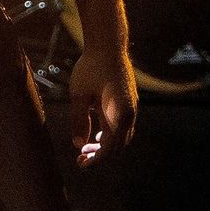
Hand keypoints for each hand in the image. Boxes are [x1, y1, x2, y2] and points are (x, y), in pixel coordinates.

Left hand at [67, 49, 137, 166]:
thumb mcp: (79, 94)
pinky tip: (95, 135)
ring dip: (105, 145)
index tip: (82, 164)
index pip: (110, 147)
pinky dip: (109, 134)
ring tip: (85, 150)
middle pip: (118, 145)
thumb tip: (78, 144)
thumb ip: (78, 120)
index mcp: (120, 115)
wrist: (108, 46)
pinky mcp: (127, 103)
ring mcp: (130, 108)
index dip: (96, 159)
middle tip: (81, 159)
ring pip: (120, 136)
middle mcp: (130, 114)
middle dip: (100, 155)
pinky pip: (120, 125)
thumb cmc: (92, 68)